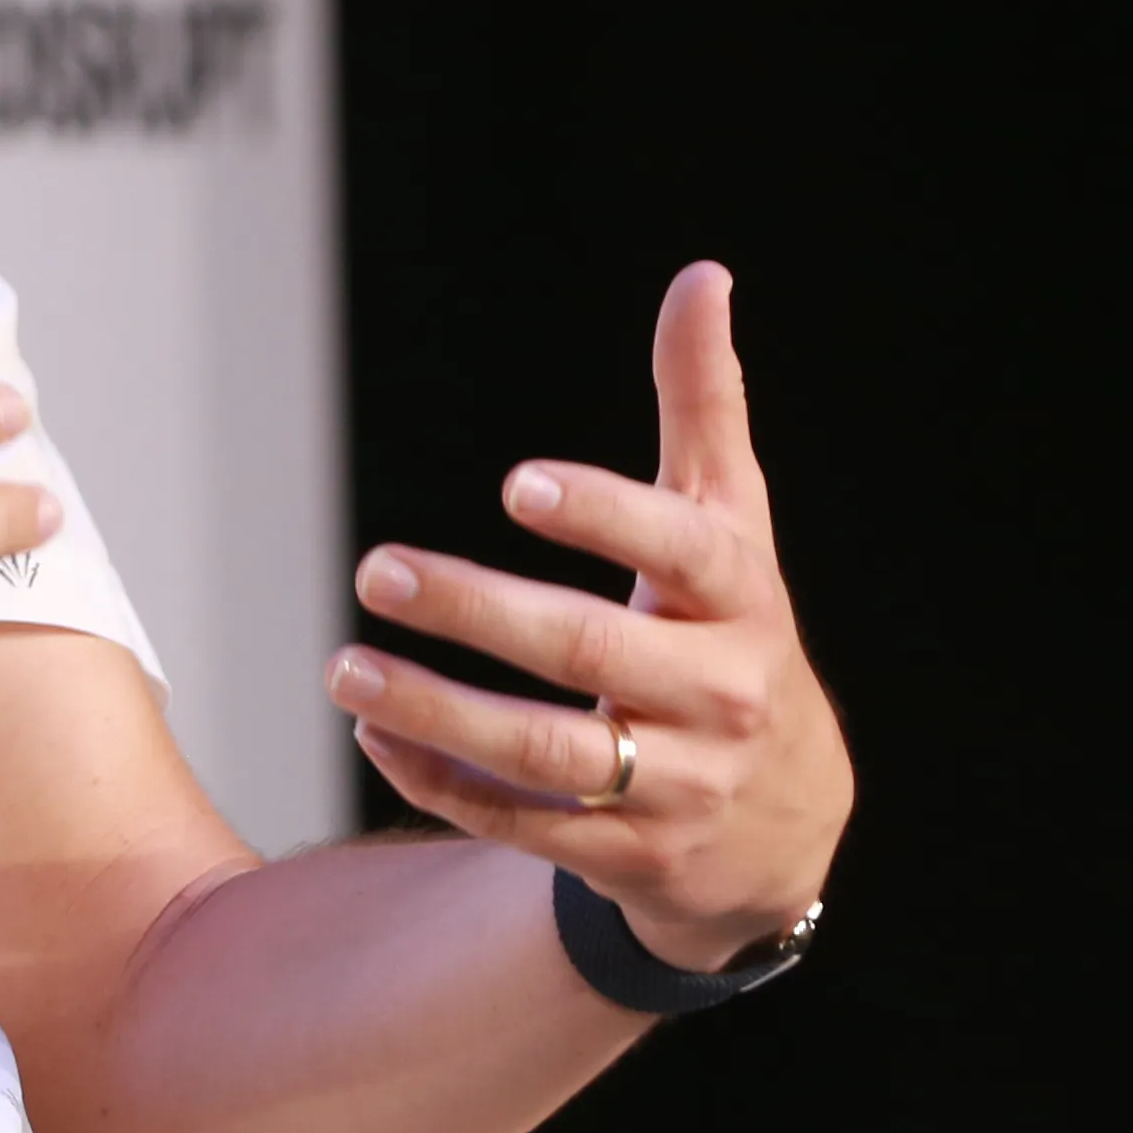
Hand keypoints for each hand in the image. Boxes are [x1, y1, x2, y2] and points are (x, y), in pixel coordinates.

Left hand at [332, 262, 851, 971]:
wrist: (789, 827)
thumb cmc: (735, 635)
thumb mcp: (733, 526)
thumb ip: (703, 405)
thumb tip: (703, 275)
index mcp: (741, 600)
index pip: (683, 550)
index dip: (606, 515)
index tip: (516, 484)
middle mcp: (718, 694)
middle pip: (590, 653)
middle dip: (479, 610)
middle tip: (377, 568)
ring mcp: (678, 784)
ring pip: (546, 754)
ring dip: (435, 712)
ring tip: (342, 667)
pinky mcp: (629, 856)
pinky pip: (522, 824)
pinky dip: (439, 781)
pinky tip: (370, 732)